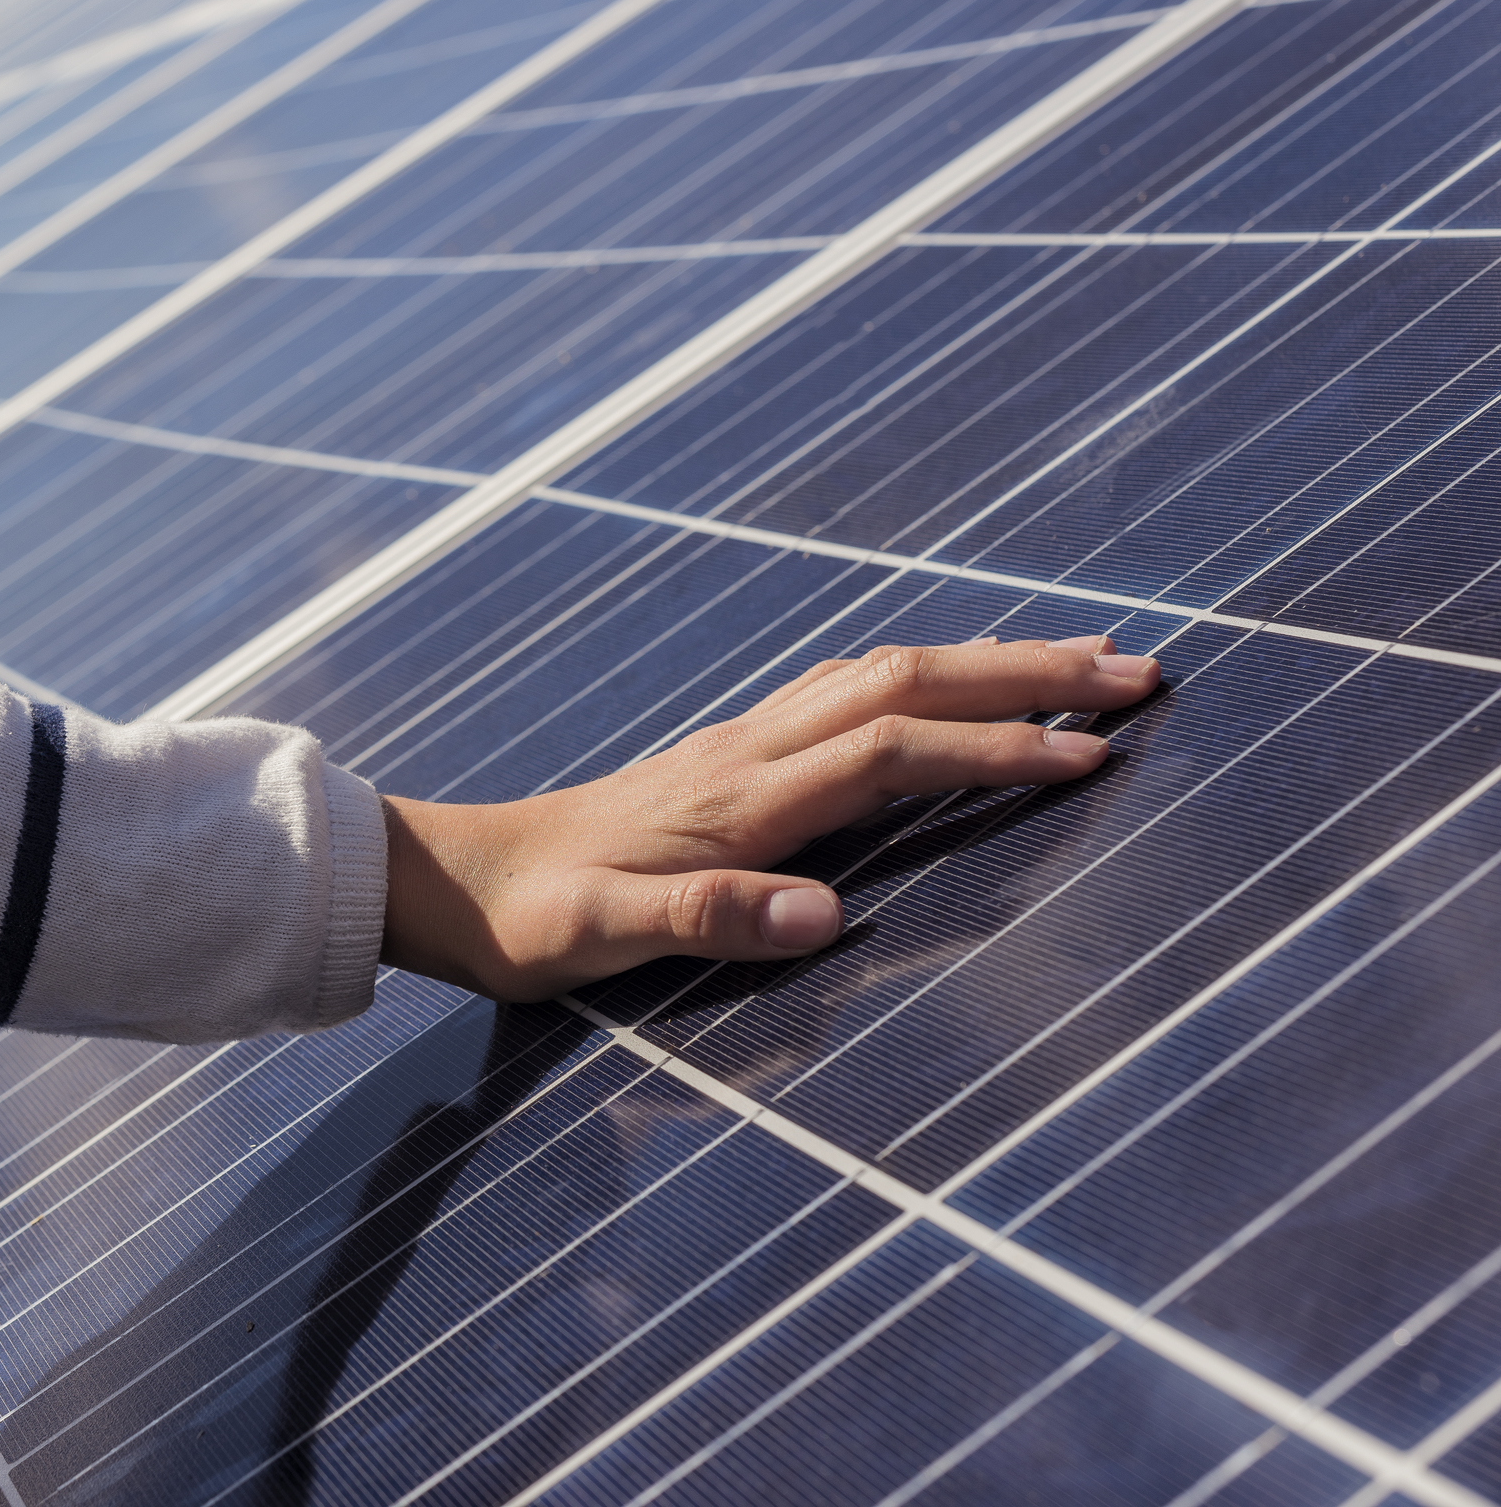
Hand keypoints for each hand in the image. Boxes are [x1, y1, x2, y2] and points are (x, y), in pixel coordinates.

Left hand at [378, 635, 1158, 1002]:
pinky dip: (922, 676)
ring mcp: (740, 744)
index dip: (993, 750)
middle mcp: (750, 751)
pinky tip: (946, 684)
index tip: (1093, 757)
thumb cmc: (531, 921)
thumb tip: (826, 917)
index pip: (892, 752)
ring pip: (883, 673)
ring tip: (1080, 661)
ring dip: (984, 661)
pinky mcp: (728, 754)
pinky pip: (847, 691)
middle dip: (1026, 672)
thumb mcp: (600, 936)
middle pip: (908, 681)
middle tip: (1141, 673)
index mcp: (738, 798)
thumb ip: (706, 919)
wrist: (455, 880)